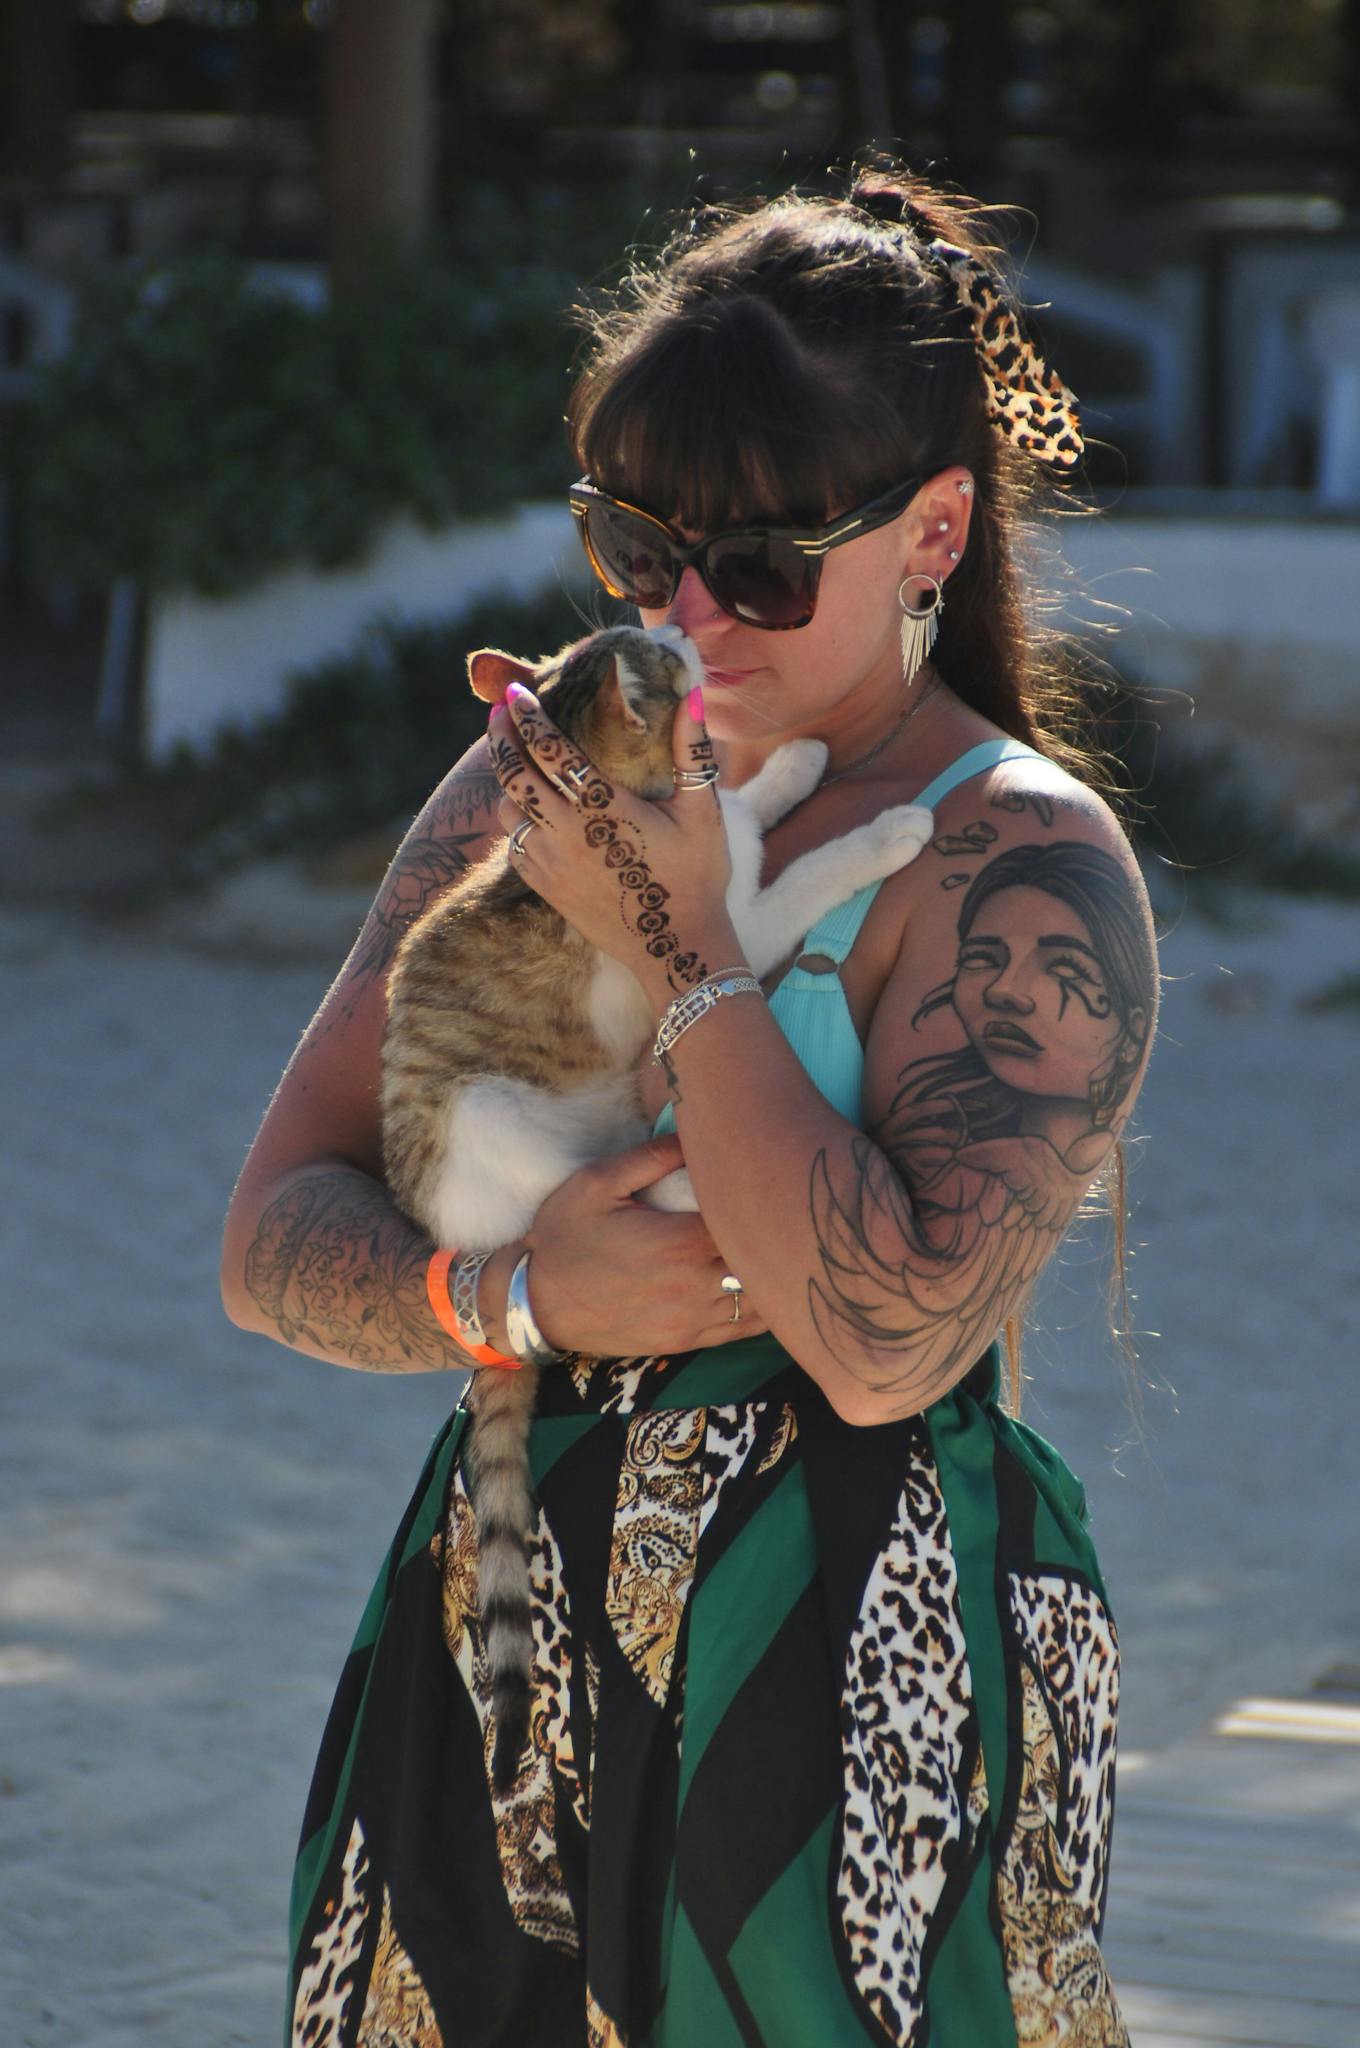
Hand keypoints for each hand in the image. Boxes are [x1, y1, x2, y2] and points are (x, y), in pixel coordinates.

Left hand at [488, 681, 739, 1003]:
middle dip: (501, 738)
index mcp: (603, 808)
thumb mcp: (702, 813)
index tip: (516, 693)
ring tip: (514, 761)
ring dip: (507, 782)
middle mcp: (567, 832)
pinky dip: (514, 821)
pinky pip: (512, 844)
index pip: (551, 750)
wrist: (675, 948)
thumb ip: (692, 752)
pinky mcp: (545, 887)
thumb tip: (692, 695)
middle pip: (514, 774)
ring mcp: (551, 862)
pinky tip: (528, 811)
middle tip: (498, 713)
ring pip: (508, 810)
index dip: (529, 717)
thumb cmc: (697, 876)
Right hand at [515, 1134, 766, 1354]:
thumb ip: (652, 1157)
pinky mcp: (685, 1341)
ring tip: (772, 1246)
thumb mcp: (598, 1182)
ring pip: (761, 1301)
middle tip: (780, 1211)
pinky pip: (742, 1329)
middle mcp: (695, 1284)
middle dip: (774, 1236)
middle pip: (763, 1263)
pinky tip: (761, 1286)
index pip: (749, 1220)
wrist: (532, 1303)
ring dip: (771, 1274)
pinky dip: (761, 1309)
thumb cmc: (563, 1237)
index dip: (766, 1201)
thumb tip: (697, 1135)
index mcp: (680, 1241)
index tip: (768, 1182)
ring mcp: (692, 1319)